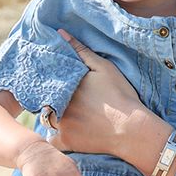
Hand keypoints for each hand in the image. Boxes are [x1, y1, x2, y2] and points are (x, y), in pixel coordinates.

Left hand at [47, 29, 146, 155]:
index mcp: (65, 84)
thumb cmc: (120, 95)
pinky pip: (52, 141)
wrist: (131, 128)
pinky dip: (56, 139)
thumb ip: (80, 50)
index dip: (47, 81)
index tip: (51, 82)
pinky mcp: (67, 142)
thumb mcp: (103, 67)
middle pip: (44, 99)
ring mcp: (61, 124)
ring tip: (62, 114)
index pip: (46, 80)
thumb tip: (60, 33)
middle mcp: (58, 103)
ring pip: (46, 120)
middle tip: (56, 99)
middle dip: (47, 99)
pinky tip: (64, 134)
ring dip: (50, 117)